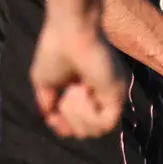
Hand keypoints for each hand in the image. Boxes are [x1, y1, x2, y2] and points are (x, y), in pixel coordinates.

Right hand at [32, 8, 129, 139]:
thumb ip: (48, 104)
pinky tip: (82, 91)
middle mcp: (101, 97)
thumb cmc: (55, 50)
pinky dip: (87, 113)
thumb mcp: (44, 83)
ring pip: (96, 131)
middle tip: (64, 97)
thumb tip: (47, 121)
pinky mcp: (118, 94)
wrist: (69, 30)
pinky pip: (105, 124)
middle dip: (68, 122)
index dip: (62, 127)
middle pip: (86, 133)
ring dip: (76, 116)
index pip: (79, 128)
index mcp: (85, 93)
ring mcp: (111, 96)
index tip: (52, 115)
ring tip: (74, 91)